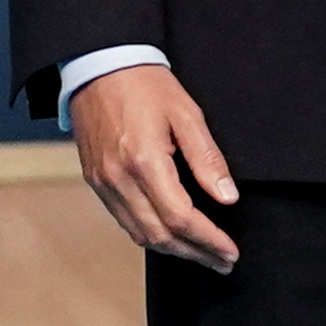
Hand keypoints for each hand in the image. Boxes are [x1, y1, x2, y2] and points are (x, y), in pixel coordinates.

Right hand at [72, 63, 241, 273]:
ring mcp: (102, 181)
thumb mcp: (186, 113)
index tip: (231, 251)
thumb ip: (207, 158)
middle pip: (160, 235)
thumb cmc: (144, 84)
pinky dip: (149, 235)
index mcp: (144, 161)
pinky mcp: (94, 179)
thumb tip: (228, 198)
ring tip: (202, 254)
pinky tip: (169, 234)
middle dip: (196, 253)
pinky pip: (123, 220)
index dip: (210, 240)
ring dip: (174, 250)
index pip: (181, 218)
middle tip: (223, 262)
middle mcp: (118, 177)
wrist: (98, 64)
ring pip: (139, 233)